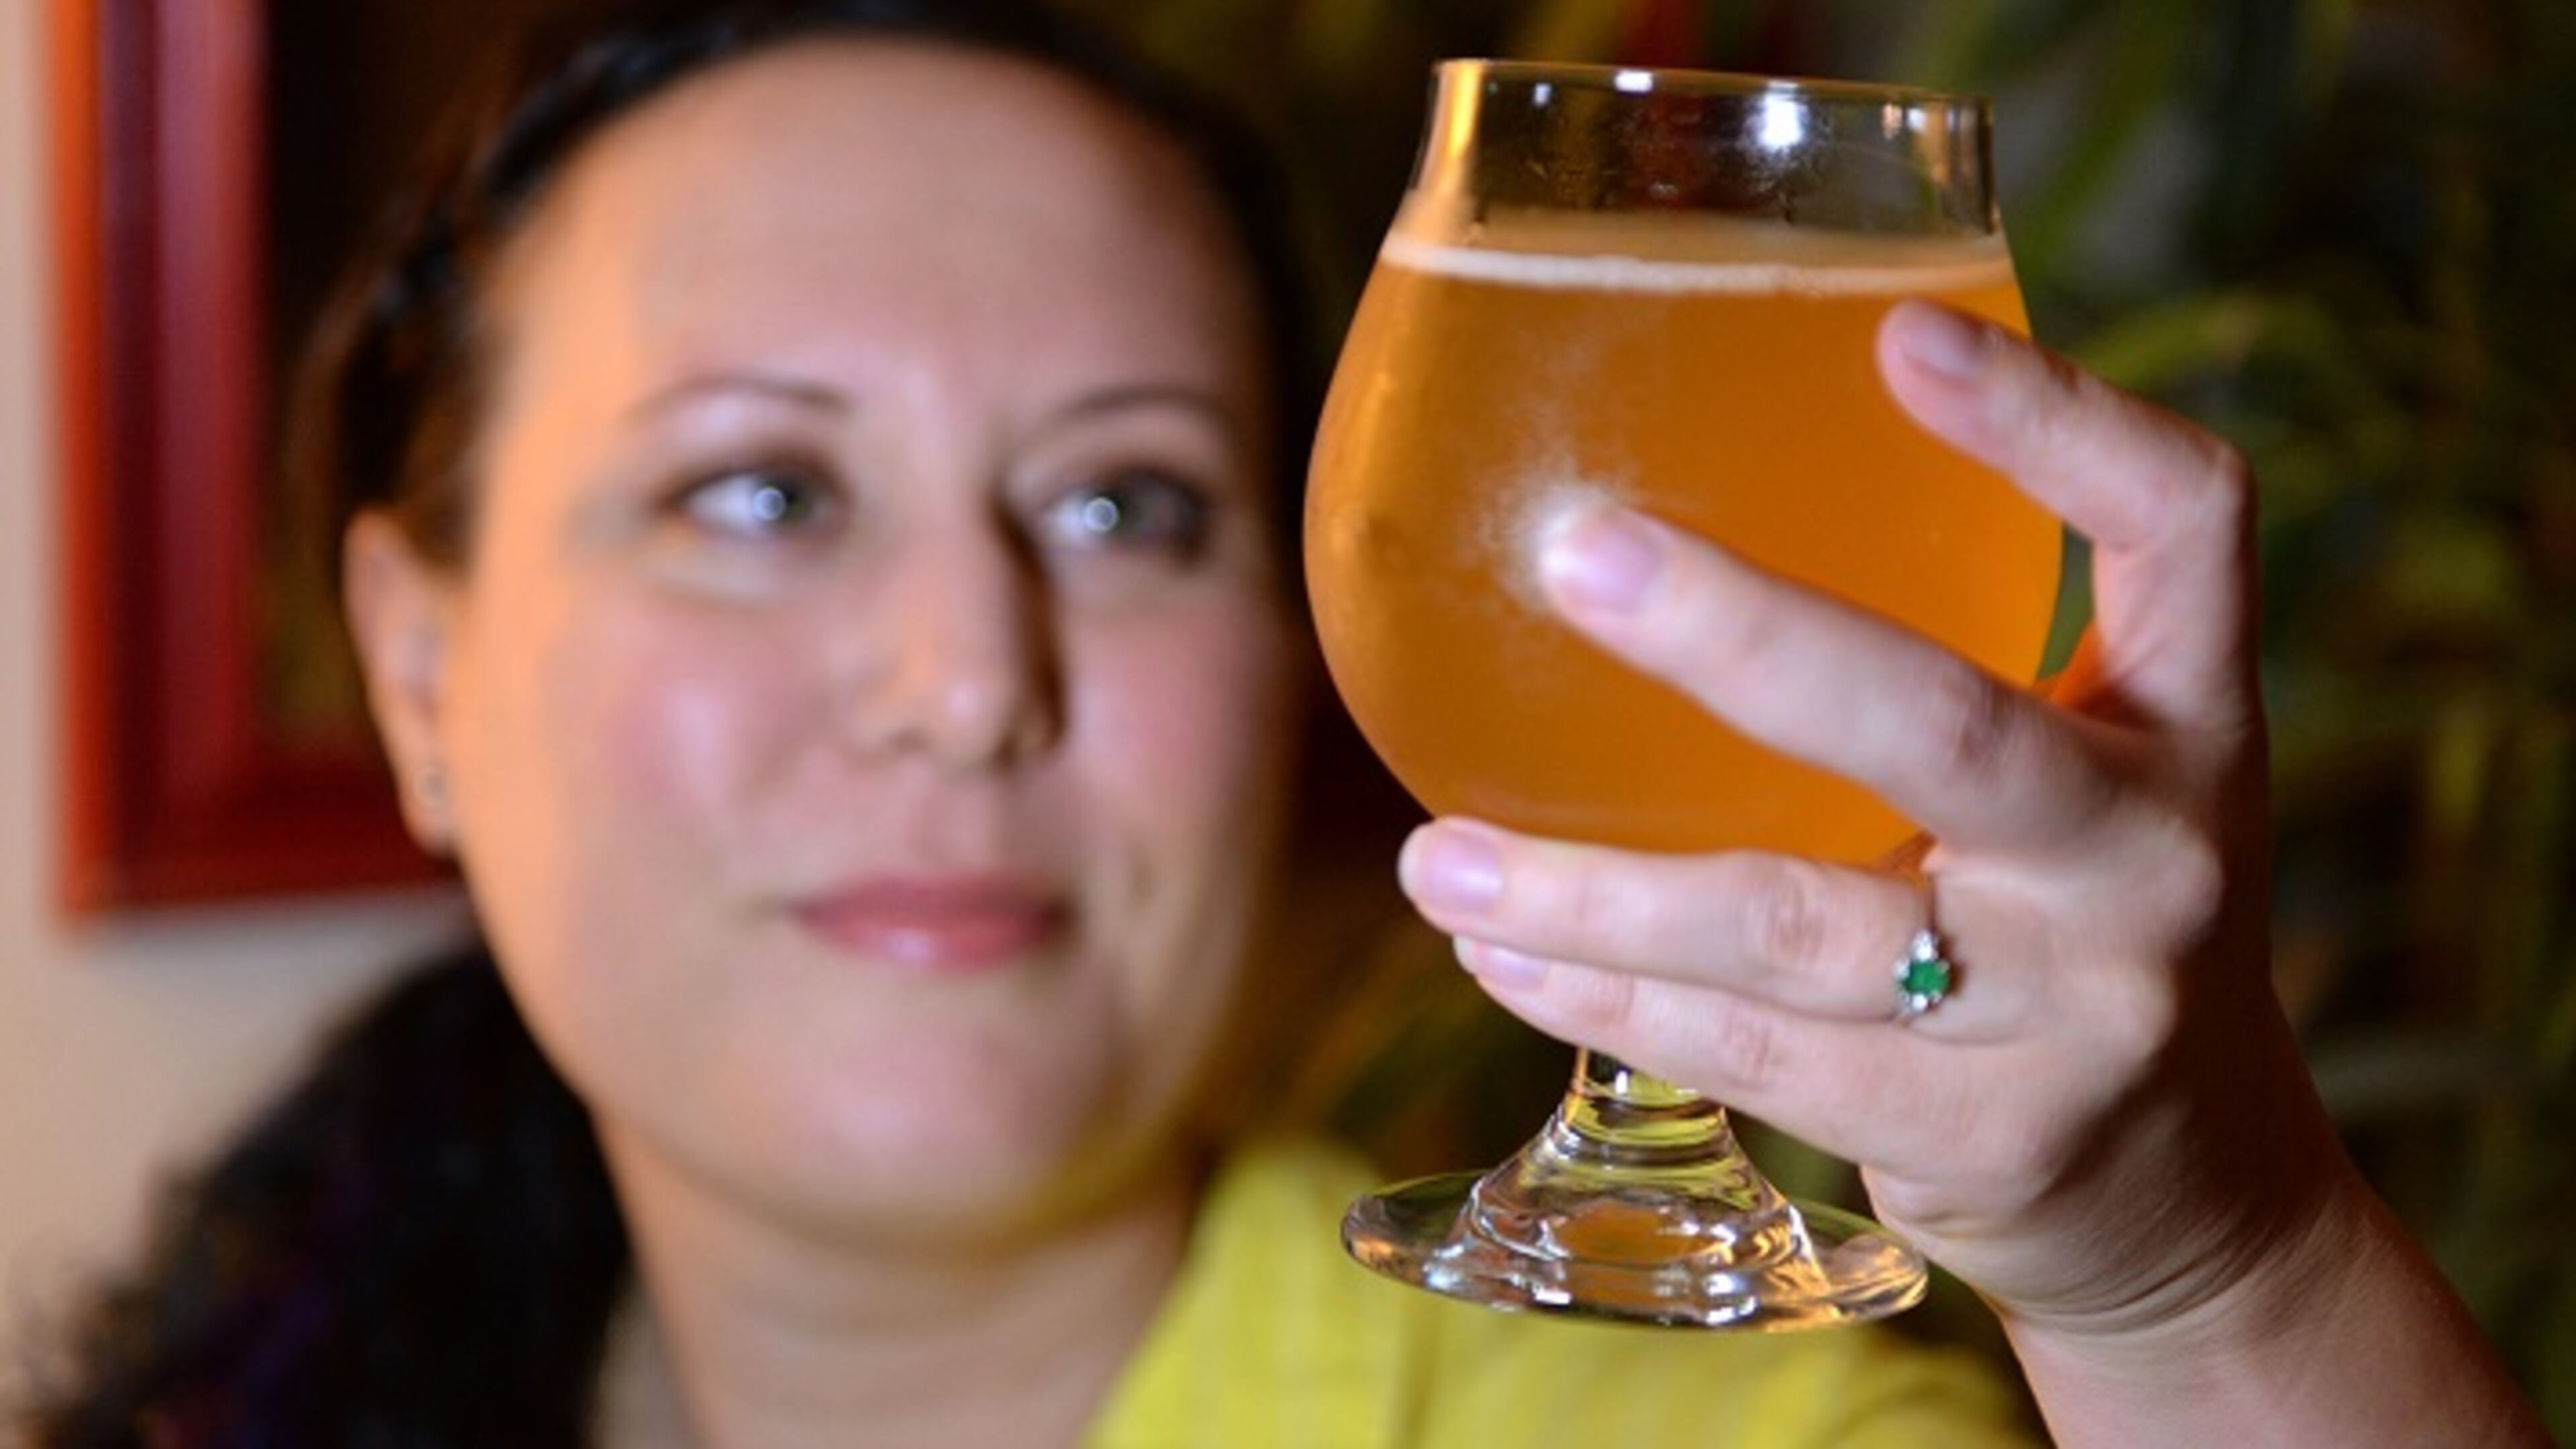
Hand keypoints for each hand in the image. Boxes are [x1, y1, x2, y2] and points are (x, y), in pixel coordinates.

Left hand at [1395, 300, 2347, 1333]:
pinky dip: (1605, 1001)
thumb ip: (1945, 647)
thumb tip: (1661, 492)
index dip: (2058, 421)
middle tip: (1574, 556)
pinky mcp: (1979, 1135)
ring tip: (1435, 859)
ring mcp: (2071, 1009)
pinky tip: (1497, 951)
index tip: (1896, 333)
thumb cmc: (2076, 909)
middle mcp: (2151, 854)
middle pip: (1943, 730)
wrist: (2185, 1180)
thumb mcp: (2082, 761)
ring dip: (1591, 892)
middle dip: (1746, 637)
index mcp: (2194, 714)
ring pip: (1794, 929)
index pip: (2182, 523)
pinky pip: (1751, 1056)